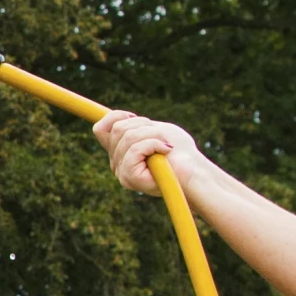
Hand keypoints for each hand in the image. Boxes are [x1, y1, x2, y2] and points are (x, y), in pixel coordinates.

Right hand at [93, 111, 210, 200]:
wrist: (195, 171)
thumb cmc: (180, 152)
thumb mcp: (154, 131)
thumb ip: (132, 126)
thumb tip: (113, 118)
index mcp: (119, 152)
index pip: (100, 129)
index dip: (116, 117)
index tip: (137, 118)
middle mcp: (116, 164)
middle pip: (117, 129)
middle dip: (145, 126)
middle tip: (162, 138)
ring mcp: (121, 172)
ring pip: (128, 137)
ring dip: (153, 135)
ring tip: (166, 146)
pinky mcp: (130, 178)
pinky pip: (135, 149)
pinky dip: (154, 144)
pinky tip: (166, 151)